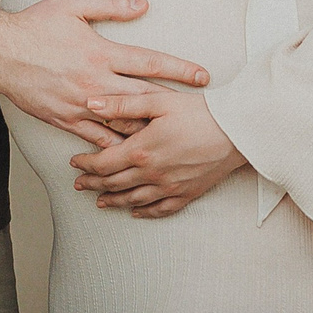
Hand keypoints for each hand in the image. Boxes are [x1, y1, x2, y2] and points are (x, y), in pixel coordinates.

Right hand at [0, 0, 208, 148]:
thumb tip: (143, 4)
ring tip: (176, 135)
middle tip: (201, 112)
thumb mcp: (73, 3)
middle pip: (145, 97)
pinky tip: (136, 152)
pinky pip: (98, 139)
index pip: (150, 62)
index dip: (180, 69)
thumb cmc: (36, 25)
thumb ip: (110, 3)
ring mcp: (82, 105)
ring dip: (151, 129)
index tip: (204, 76)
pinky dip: (119, 146)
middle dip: (175, 105)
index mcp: (100, 53)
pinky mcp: (67, 120)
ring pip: (125, 123)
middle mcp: (95, 82)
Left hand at [69, 89, 245, 217]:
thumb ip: (122, 104)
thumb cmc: (200, 111)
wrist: (237, 131)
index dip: (85, 165)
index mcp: (142, 150)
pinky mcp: (187, 193)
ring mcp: (170, 187)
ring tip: (100, 200)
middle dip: (93, 184)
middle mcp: (152, 173)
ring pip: (133, 200)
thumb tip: (92, 104)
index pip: (103, 163)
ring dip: (113, 200)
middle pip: (114, 184)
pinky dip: (144, 212)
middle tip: (79, 184)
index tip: (75, 163)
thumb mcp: (158, 100)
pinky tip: (136, 211)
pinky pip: (160, 209)